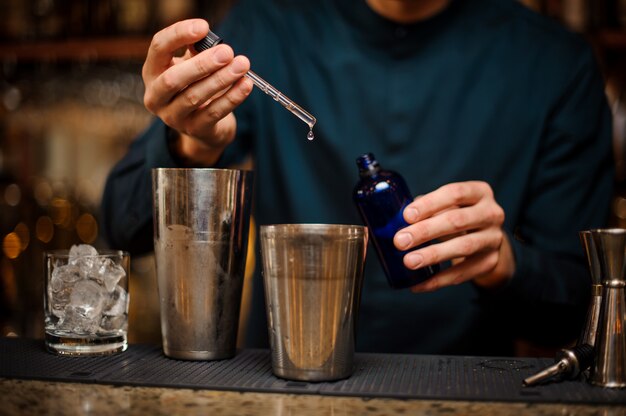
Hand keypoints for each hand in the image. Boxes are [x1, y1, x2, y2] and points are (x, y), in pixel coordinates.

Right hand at [142, 19, 253, 164]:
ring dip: (221, 79)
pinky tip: (246, 84)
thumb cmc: (196, 86)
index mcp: (153, 72)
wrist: (205, 126)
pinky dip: (232, 97)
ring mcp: (173, 117)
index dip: (179, 34)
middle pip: (173, 78)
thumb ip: (197, 51)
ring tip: (242, 65)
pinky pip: (214, 113)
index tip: (204, 27)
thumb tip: (211, 41)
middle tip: (227, 52)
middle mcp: (156, 96)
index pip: (159, 48)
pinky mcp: (194, 130)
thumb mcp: (191, 65)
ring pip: (194, 96)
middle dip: (202, 64)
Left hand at [393, 181, 514, 291]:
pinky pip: (463, 273)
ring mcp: (494, 239)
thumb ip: (426, 208)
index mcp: (479, 192)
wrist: (486, 237)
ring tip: (409, 261)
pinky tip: (419, 284)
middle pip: (457, 221)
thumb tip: (393, 221)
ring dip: (433, 255)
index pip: (455, 193)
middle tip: (400, 241)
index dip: (429, 204)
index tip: (406, 216)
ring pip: (463, 247)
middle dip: (425, 231)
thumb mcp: (448, 205)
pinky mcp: (489, 262)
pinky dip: (438, 280)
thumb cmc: (457, 215)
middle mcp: (492, 214)